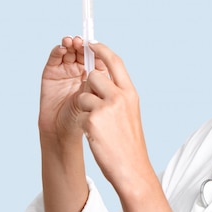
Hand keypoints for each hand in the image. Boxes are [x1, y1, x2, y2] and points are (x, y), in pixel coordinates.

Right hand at [38, 36, 101, 139]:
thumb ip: (100, 83)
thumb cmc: (85, 118)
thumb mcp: (97, 98)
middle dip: (82, 45)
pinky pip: (55, 58)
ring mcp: (66, 71)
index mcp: (95, 75)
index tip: (95, 44)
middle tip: (82, 42)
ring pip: (69, 51)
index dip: (96, 49)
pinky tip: (62, 48)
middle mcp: (80, 71)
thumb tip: (104, 66)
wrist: (64, 131)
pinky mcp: (51, 73)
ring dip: (70, 44)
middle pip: (82, 51)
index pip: (97, 56)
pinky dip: (58, 51)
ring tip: (72, 42)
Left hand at [76, 42, 150, 186]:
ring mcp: (106, 107)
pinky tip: (96, 134)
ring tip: (98, 125)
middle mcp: (120, 96)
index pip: (115, 61)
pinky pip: (80, 110)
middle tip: (94, 103)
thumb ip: (118, 95)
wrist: (131, 168)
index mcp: (130, 93)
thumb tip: (99, 80)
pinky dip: (84, 121)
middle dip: (89, 86)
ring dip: (85, 107)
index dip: (101, 50)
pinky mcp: (92, 119)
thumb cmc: (129, 143)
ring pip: (83, 93)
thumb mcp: (130, 113)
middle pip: (94, 76)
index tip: (91, 43)